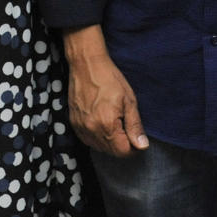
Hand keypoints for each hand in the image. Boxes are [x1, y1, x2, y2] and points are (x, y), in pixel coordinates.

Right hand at [63, 26, 148, 156]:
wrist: (86, 64)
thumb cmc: (110, 79)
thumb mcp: (129, 100)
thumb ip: (135, 126)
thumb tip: (143, 146)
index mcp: (107, 125)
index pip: (123, 152)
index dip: (134, 148)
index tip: (137, 138)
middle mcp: (92, 130)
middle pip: (111, 152)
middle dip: (122, 145)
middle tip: (127, 127)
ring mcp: (81, 128)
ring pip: (99, 148)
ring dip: (109, 142)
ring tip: (114, 122)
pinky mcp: (74, 123)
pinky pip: (88, 140)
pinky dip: (97, 137)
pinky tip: (102, 123)